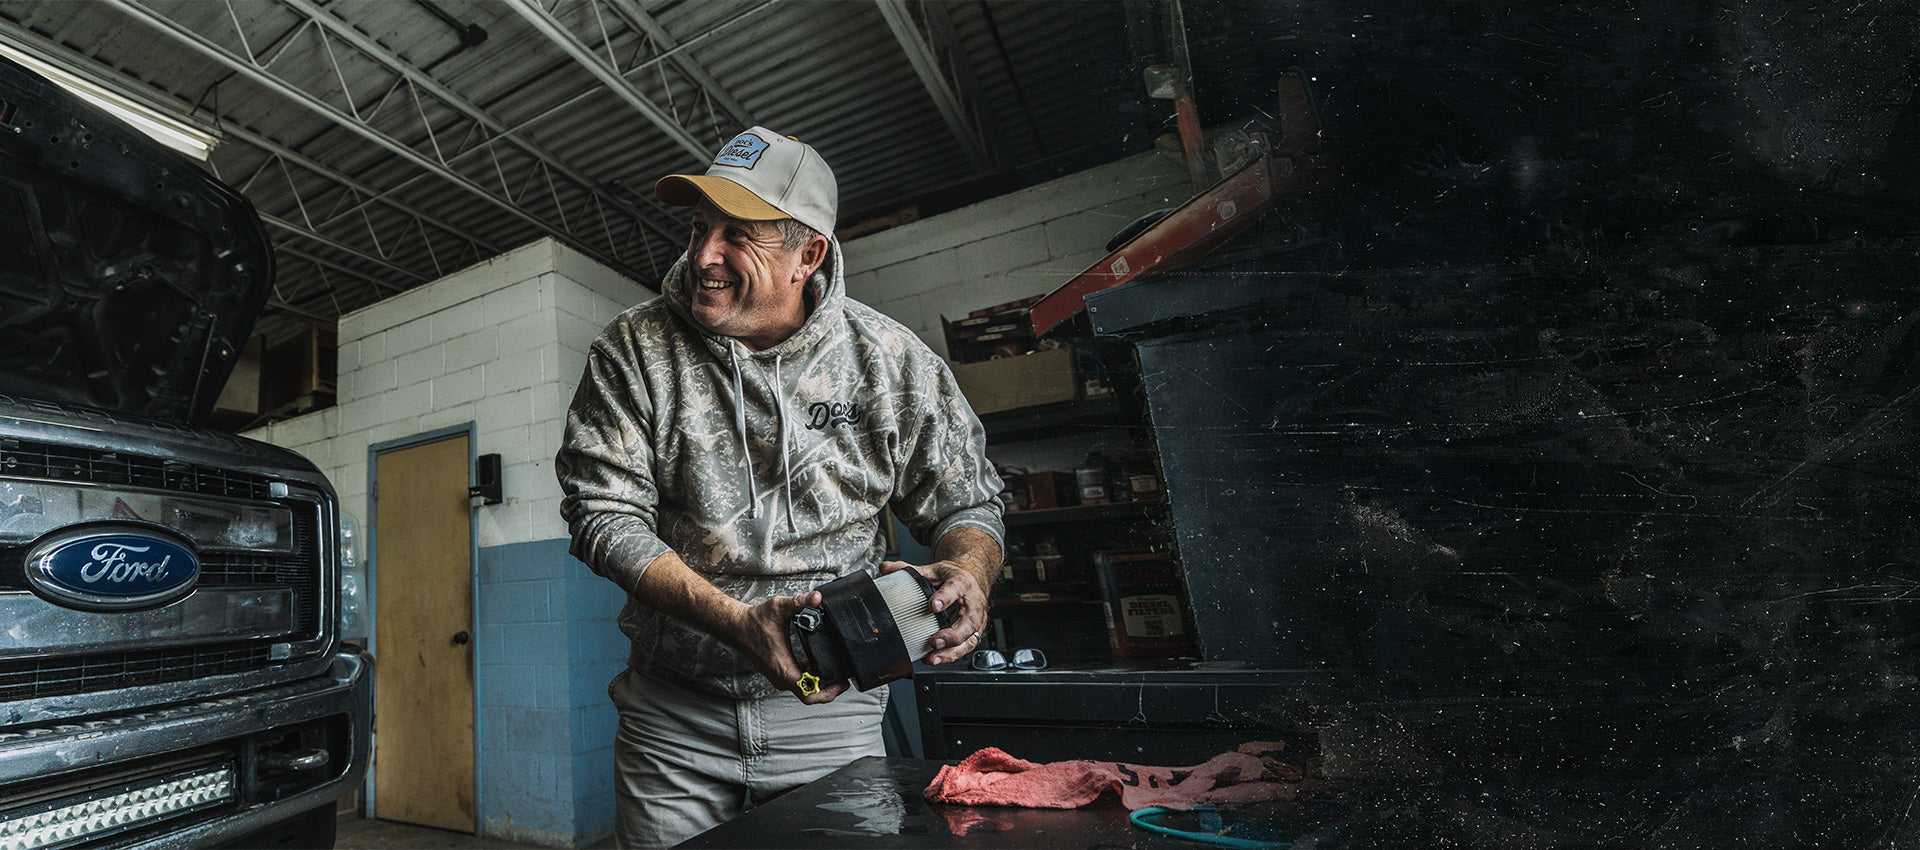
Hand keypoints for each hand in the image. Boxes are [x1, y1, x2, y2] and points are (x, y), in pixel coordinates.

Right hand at [726, 590, 849, 704]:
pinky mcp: (778, 672)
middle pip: (809, 695)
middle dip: (828, 690)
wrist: (737, 626)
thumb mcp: (780, 607)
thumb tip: (816, 597)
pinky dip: (810, 677)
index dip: (829, 692)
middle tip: (843, 678)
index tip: (842, 683)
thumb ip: (800, 601)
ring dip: (819, 683)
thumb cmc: (755, 621)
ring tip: (835, 670)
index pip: (809, 693)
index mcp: (783, 668)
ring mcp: (779, 676)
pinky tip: (818, 662)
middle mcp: (781, 677)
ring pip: (804, 689)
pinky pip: (798, 681)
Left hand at [880, 559, 988, 665]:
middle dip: (952, 635)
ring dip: (952, 651)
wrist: (972, 579)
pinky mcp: (974, 632)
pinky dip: (951, 655)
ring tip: (934, 657)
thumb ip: (910, 571)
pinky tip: (935, 658)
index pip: (956, 588)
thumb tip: (885, 569)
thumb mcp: (933, 570)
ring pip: (969, 639)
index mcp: (962, 582)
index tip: (933, 605)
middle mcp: (973, 602)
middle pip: (968, 621)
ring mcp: (977, 619)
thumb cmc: (953, 577)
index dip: (946, 597)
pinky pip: (966, 647)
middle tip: (935, 641)